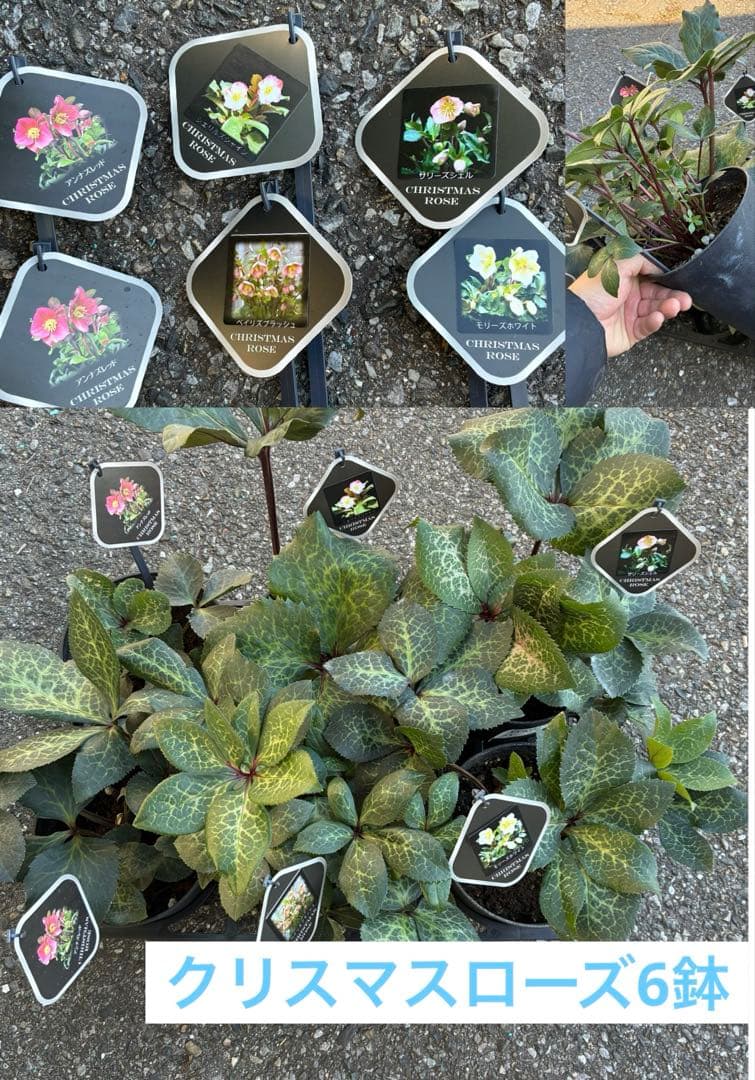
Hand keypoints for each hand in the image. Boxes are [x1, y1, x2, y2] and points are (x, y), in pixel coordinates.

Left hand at [570, 254, 692, 356]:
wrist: (581, 322)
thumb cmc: (592, 293)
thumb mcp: (618, 265)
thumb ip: (640, 260)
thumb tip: (656, 264)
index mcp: (624, 280)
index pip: (651, 278)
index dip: (665, 280)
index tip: (678, 280)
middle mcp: (627, 297)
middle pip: (657, 295)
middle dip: (672, 296)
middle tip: (685, 299)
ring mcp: (629, 315)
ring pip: (656, 311)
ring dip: (667, 308)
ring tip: (675, 306)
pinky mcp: (630, 333)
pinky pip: (647, 326)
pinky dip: (655, 321)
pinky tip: (658, 317)